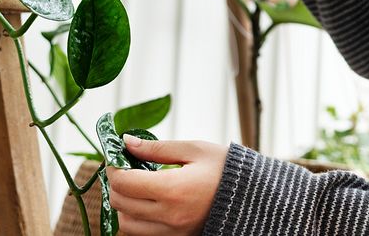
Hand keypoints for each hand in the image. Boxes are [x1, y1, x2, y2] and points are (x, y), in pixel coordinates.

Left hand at [106, 136, 228, 235]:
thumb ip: (157, 148)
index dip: (114, 168)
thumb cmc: (225, 169)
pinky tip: (146, 203)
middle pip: (121, 204)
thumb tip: (127, 142)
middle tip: (125, 169)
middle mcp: (169, 216)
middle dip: (117, 184)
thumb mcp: (194, 150)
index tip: (118, 157)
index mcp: (173, 189)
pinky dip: (136, 221)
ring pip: (127, 226)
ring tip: (136, 188)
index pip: (124, 183)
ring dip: (124, 206)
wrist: (253, 196)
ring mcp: (173, 232)